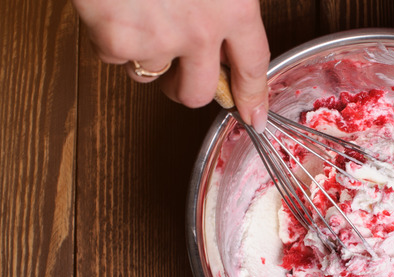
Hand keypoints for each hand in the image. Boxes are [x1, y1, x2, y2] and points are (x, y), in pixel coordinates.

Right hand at [72, 0, 270, 130]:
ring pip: (152, 75)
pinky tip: (115, 6)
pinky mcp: (116, 40)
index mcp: (234, 7)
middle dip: (188, 89)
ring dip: (146, 55)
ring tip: (139, 15)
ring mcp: (157, 40)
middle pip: (198, 93)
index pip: (252, 67)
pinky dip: (110, 38)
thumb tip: (230, 29)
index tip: (253, 117)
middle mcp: (200, 31)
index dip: (253, 98)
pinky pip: (114, 57)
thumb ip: (228, 1)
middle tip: (179, 75)